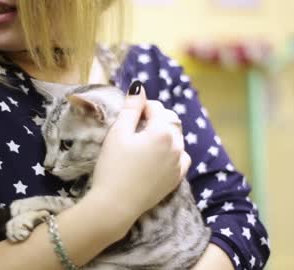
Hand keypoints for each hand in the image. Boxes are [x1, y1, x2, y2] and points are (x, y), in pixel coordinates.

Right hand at [89, 82, 190, 218]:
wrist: (115, 205)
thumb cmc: (113, 166)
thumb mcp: (118, 133)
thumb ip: (131, 108)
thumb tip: (139, 87)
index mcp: (162, 131)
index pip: (156, 107)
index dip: (141, 106)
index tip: (128, 113)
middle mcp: (177, 145)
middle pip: (169, 121)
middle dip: (155, 118)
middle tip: (134, 127)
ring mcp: (179, 163)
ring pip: (176, 139)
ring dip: (164, 134)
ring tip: (144, 143)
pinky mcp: (177, 178)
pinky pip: (181, 157)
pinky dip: (172, 152)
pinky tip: (158, 156)